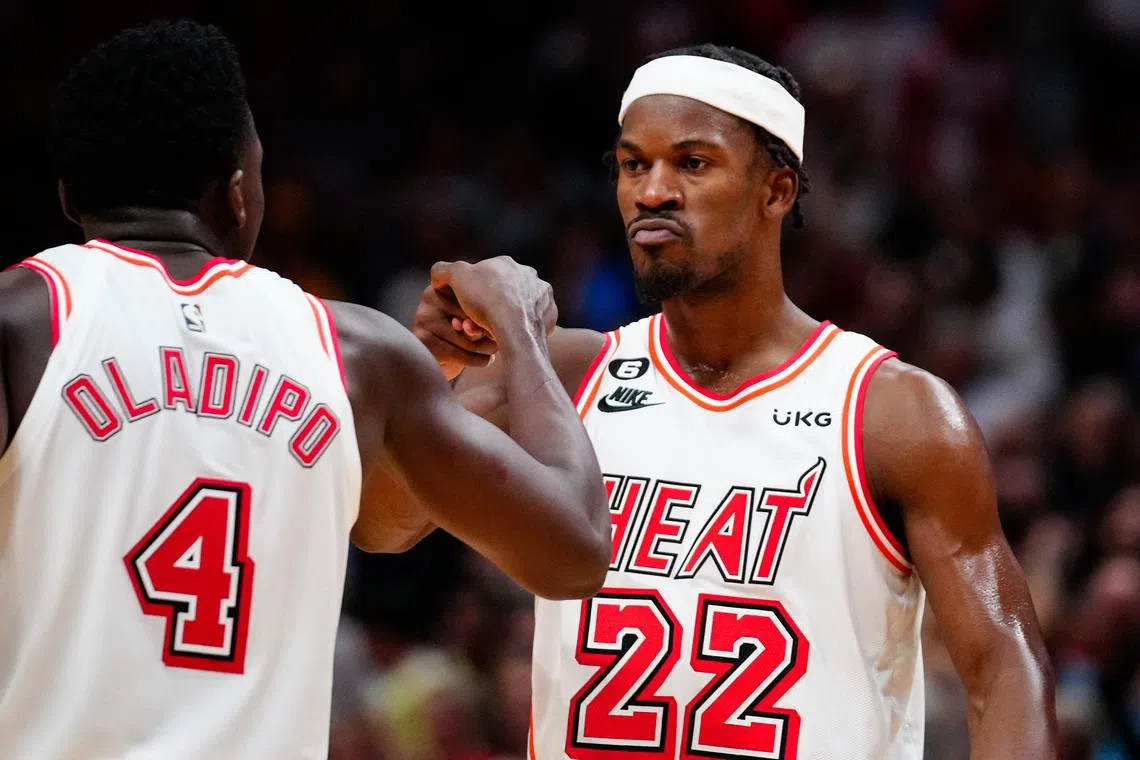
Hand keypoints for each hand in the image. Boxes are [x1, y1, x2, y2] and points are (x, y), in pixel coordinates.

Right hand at [415, 258, 556, 377]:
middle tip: (475, 327)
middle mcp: (530, 277)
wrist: (516, 328)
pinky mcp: (550, 317)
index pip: (484, 279)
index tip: (464, 312)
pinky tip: (507, 341)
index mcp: (507, 264)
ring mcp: (543, 297)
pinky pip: (530, 326)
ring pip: (517, 311)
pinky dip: (519, 333)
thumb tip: (438, 276)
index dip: (471, 295)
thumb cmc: (485, 300)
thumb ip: (444, 271)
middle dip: (488, 310)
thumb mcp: (457, 277)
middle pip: (502, 295)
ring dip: (503, 322)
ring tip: (489, 337)